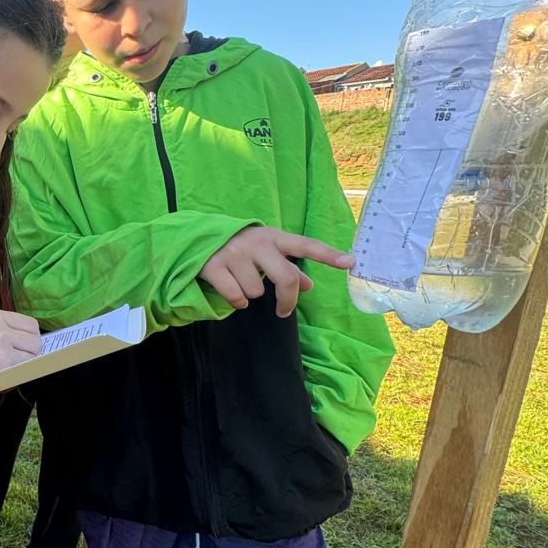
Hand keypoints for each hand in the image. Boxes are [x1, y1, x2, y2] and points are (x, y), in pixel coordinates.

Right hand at [0, 309, 41, 378]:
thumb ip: (7, 329)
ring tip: (6, 365)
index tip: (21, 347)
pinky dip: (17, 372)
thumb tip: (35, 338)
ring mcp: (0, 343)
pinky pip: (23, 367)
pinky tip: (3, 372)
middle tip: (14, 359)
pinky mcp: (1, 361)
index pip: (30, 324)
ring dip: (24, 363)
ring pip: (32, 354)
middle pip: (35, 339)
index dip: (29, 338)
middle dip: (30, 351)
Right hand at [200, 226, 354, 317]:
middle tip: (284, 310)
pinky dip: (236, 301)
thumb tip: (309, 286)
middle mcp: (256, 242)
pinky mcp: (214, 266)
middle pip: (287, 277)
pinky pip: (236, 297)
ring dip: (251, 295)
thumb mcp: (265, 252)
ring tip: (240, 282)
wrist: (197, 238)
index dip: (329, 255)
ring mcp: (234, 253)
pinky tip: (230, 290)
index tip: (351, 263)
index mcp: (274, 237)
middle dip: (288, 300)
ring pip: (257, 292)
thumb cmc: (241, 248)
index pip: (306, 245)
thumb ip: (288, 267)